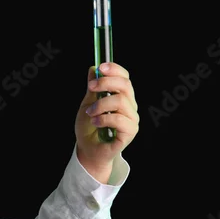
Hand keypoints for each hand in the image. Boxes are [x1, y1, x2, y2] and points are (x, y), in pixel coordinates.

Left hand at [75, 63, 138, 181]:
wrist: (87, 150)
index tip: (100, 68)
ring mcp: (131, 119)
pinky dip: (104, 119)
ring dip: (101, 104)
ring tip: (90, 113)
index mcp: (121, 96)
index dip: (114, 69)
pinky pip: (120, 120)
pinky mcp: (130, 132)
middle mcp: (130, 106)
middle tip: (91, 88)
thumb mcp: (87, 104)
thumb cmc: (89, 128)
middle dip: (106, 83)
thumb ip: (92, 89)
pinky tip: (95, 123)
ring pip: (121, 101)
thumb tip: (93, 69)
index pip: (124, 77)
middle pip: (125, 85)